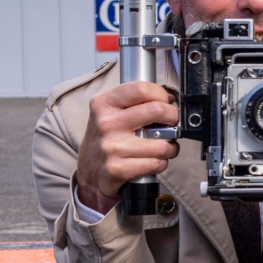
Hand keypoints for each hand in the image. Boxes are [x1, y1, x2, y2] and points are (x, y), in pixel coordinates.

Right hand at [75, 81, 179, 213]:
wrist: (89, 174)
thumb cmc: (106, 141)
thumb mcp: (109, 114)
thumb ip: (134, 103)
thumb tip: (169, 99)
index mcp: (103, 104)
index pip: (141, 89)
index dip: (161, 95)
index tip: (165, 102)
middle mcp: (106, 123)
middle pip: (157, 110)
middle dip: (173, 118)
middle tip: (171, 124)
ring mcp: (111, 147)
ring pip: (162, 143)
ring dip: (170, 147)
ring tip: (161, 147)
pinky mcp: (117, 169)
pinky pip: (156, 163)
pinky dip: (161, 163)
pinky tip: (152, 161)